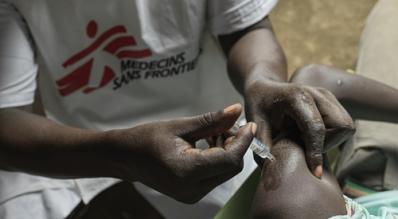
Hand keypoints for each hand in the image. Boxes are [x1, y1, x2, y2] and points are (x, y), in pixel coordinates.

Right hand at [106, 104, 255, 202]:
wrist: (127, 157)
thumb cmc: (147, 138)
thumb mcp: (180, 126)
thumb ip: (211, 120)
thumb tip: (237, 111)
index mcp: (187, 171)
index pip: (229, 159)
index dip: (243, 141)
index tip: (248, 124)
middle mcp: (192, 189)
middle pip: (231, 168)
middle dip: (235, 145)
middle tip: (226, 125)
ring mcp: (192, 195)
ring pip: (225, 172)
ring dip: (227, 151)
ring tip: (215, 132)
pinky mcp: (192, 194)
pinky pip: (216, 176)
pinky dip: (219, 159)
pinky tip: (210, 143)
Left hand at [244, 80, 353, 176]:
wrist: (265, 89)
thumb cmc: (259, 106)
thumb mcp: (256, 125)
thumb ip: (263, 145)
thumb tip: (273, 166)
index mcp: (296, 97)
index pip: (316, 127)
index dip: (316, 152)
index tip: (315, 172)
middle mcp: (316, 93)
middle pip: (341, 126)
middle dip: (327, 143)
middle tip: (306, 148)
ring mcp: (327, 96)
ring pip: (346, 126)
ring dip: (332, 140)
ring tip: (308, 141)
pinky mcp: (332, 101)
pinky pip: (344, 125)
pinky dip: (333, 135)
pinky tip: (312, 135)